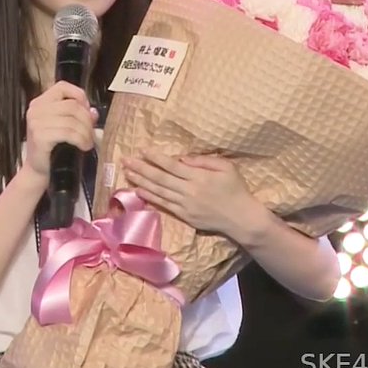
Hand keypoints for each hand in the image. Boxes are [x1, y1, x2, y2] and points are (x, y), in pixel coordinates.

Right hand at [22, 81, 97, 181]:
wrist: (38, 170)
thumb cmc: (52, 148)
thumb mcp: (64, 126)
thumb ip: (77, 115)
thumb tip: (93, 112)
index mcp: (40, 102)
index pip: (62, 87)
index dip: (80, 96)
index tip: (88, 111)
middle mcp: (35, 109)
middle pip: (71, 104)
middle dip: (87, 119)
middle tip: (91, 132)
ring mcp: (36, 122)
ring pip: (72, 119)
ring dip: (86, 132)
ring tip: (89, 142)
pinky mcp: (40, 136)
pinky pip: (68, 132)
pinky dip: (81, 139)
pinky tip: (84, 146)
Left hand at [123, 150, 257, 236]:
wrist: (242, 218)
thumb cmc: (236, 189)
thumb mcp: (226, 167)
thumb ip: (203, 161)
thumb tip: (181, 159)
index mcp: (199, 177)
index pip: (172, 166)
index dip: (155, 158)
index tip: (142, 150)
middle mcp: (189, 191)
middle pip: (160, 178)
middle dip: (141, 168)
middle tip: (126, 159)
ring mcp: (185, 205)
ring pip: (159, 191)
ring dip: (141, 181)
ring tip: (127, 172)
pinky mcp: (184, 216)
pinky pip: (163, 205)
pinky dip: (150, 197)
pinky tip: (139, 190)